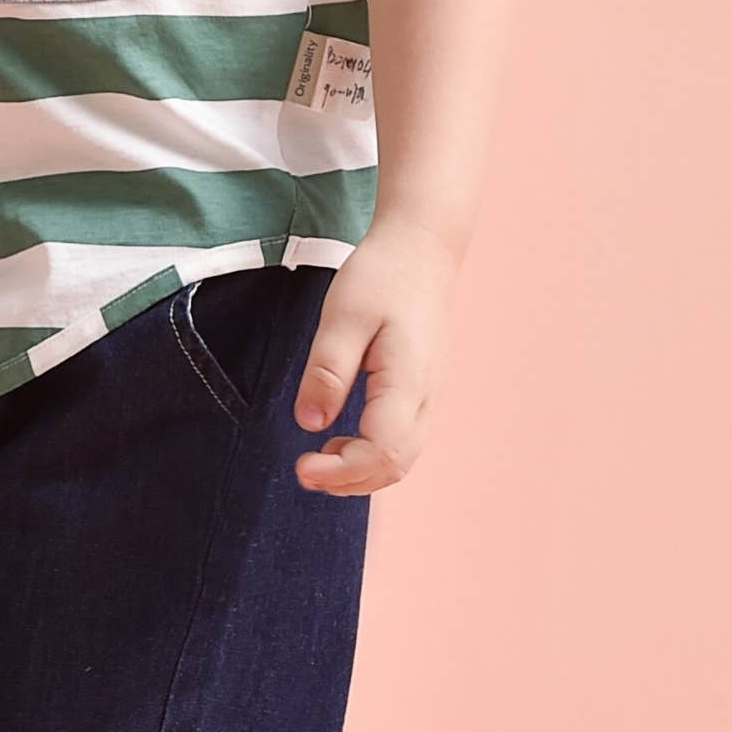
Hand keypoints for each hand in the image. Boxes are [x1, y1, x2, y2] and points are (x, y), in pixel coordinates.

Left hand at [289, 219, 456, 495]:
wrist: (420, 250)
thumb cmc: (380, 276)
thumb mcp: (342, 317)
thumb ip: (327, 372)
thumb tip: (309, 423)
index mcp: (408, 380)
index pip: (381, 450)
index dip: (341, 470)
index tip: (302, 466)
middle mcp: (426, 396)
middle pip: (396, 464)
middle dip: (350, 480)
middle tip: (304, 471)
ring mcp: (429, 395)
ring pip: (403, 458)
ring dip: (361, 471)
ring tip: (319, 460)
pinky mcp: (421, 391)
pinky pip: (403, 439)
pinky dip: (372, 454)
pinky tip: (341, 440)